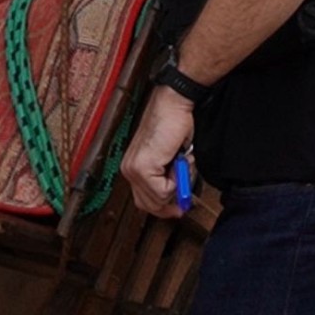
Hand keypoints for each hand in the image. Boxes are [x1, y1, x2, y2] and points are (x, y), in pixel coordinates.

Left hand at [120, 86, 194, 217]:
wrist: (172, 105)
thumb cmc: (174, 124)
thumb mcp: (171, 156)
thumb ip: (169, 176)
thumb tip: (178, 195)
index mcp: (132, 167)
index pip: (143, 199)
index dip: (162, 207)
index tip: (177, 208)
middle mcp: (129, 170)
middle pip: (148, 204)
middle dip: (169, 204)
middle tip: (185, 203)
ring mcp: (135, 170)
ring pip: (158, 199)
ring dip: (177, 186)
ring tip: (183, 163)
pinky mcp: (144, 168)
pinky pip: (164, 190)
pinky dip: (178, 179)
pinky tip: (179, 160)